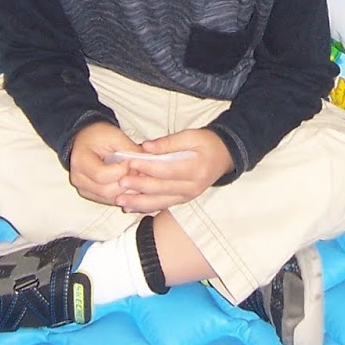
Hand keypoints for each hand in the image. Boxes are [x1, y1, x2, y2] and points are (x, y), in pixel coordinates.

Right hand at [66, 120, 136, 205]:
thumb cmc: (99, 136)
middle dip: (127, 183)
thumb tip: (148, 161)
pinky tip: (134, 186)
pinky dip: (125, 195)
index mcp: (80, 161)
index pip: (101, 175)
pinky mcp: (92, 195)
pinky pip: (111, 201)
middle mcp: (78, 179)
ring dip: (128, 191)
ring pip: (110, 199)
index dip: (121, 171)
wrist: (87, 140)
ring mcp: (84, 189)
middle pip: (106, 191)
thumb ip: (130, 149)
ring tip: (139, 179)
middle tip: (140, 172)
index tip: (132, 162)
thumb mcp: (115, 135)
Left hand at [113, 128, 232, 213]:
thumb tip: (145, 148)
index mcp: (196, 169)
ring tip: (120, 200)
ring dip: (138, 202)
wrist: (224, 157)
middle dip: (139, 186)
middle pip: (162, 189)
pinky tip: (130, 208)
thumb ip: (168, 142)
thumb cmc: (207, 143)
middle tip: (120, 183)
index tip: (131, 163)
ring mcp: (187, 196)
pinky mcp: (182, 201)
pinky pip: (162, 206)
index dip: (148, 167)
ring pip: (160, 202)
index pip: (168, 170)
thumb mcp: (191, 136)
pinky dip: (145, 208)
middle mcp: (192, 187)